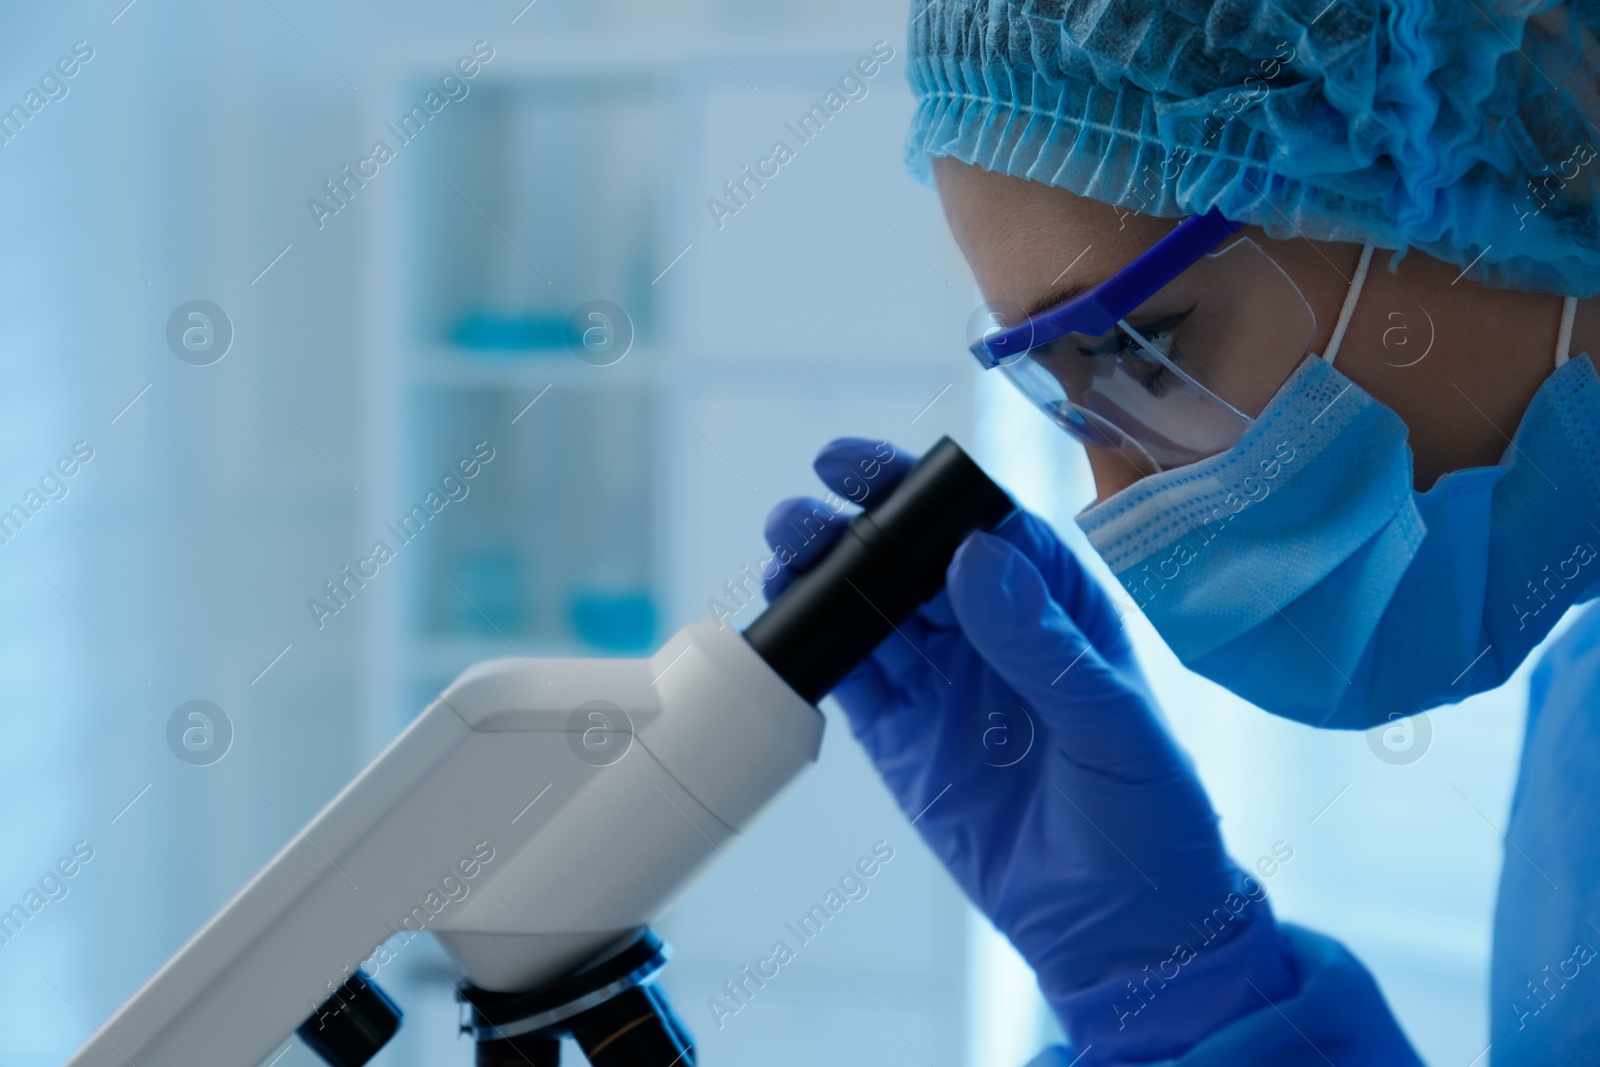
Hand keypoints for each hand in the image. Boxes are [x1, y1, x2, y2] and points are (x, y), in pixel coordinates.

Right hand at [764, 438, 1292, 1055]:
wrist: (1122, 933)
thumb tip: (973, 554)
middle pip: (912, 556)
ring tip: (784, 551)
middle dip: (856, 524)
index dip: (921, 487)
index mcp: (1054, 606)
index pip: (981, 524)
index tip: (864, 467)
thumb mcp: (1113, 723)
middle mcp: (992, 631)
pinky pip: (854, 681)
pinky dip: (817, 650)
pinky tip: (788, 621)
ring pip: (872, 610)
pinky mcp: (905, 742)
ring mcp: (945, 684)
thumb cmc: (1151, 819)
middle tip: (804, 511)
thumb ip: (1041, 642)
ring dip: (825, 578)